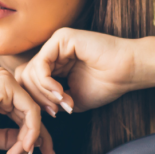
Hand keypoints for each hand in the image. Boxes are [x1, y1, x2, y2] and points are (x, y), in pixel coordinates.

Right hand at [0, 68, 55, 153]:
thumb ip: (7, 138)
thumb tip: (27, 146)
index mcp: (1, 94)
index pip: (26, 116)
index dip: (34, 137)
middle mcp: (7, 85)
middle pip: (34, 114)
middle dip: (41, 139)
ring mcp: (7, 82)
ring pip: (33, 114)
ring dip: (30, 140)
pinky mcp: (6, 84)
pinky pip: (29, 110)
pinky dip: (30, 131)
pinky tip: (23, 146)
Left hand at [15, 28, 136, 114]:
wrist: (128, 72)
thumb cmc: (106, 84)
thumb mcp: (71, 98)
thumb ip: (51, 100)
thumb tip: (32, 108)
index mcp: (55, 62)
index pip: (30, 80)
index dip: (37, 100)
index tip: (54, 115)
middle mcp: (53, 50)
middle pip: (26, 75)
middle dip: (38, 98)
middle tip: (55, 112)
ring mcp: (56, 42)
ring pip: (31, 71)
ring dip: (45, 93)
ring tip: (63, 102)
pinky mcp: (61, 38)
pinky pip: (41, 63)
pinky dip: (47, 83)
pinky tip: (61, 92)